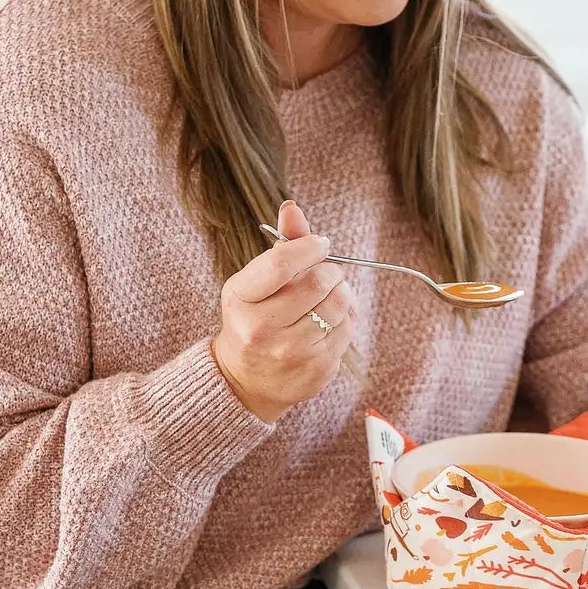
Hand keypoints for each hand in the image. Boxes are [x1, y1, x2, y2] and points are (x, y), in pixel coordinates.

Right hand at [211, 200, 357, 423]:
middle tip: (327, 272)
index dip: (309, 247)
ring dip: (341, 293)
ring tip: (328, 296)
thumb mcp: (255, 283)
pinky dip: (344, 319)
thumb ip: (280, 247)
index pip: (280, 264)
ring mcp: (290, 353)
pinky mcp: (316, 370)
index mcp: (240, 299)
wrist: (246, 381)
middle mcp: (260, 329)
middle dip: (330, 270)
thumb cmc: (254, 319)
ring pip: (338, 305)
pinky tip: (327, 323)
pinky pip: (347, 329)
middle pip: (318, 282)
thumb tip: (292, 207)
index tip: (320, 244)